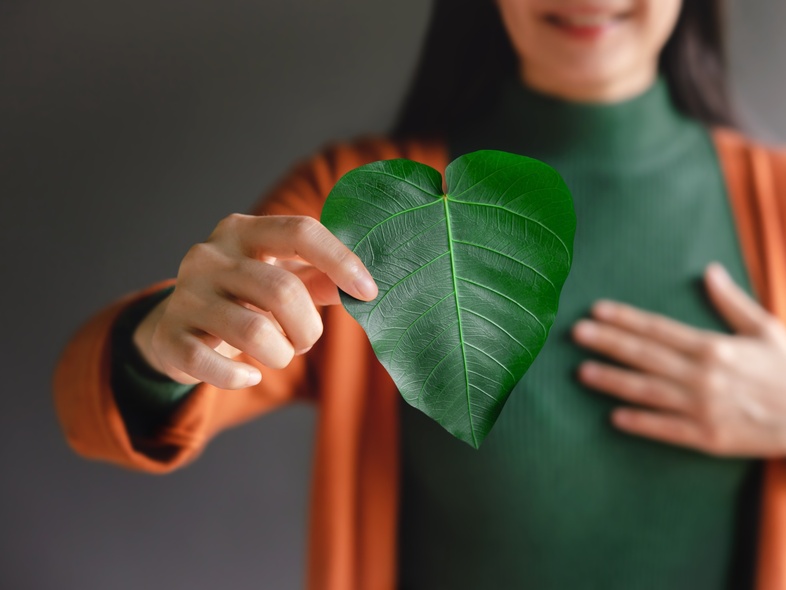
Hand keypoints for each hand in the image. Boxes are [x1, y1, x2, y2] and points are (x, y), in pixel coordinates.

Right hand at [133, 214, 377, 388]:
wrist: (175, 328)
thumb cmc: (242, 299)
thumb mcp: (280, 278)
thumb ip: (319, 279)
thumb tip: (363, 288)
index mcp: (242, 231)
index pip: (300, 231)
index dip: (341, 261)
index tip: (369, 292)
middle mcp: (210, 255)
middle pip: (282, 290)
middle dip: (308, 328)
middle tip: (305, 340)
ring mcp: (186, 295)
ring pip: (254, 332)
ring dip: (281, 354)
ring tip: (279, 354)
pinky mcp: (170, 336)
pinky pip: (213, 364)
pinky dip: (240, 377)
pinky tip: (249, 376)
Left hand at [572, 263, 785, 457]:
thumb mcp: (766, 328)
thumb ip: (731, 301)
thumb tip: (709, 270)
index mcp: (713, 346)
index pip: (657, 328)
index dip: (624, 318)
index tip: (596, 310)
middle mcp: (702, 375)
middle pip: (644, 355)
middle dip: (607, 343)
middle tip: (576, 334)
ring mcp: (703, 407)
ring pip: (647, 391)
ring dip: (612, 381)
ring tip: (582, 372)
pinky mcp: (709, 437)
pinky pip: (666, 429)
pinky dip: (640, 422)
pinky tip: (614, 417)